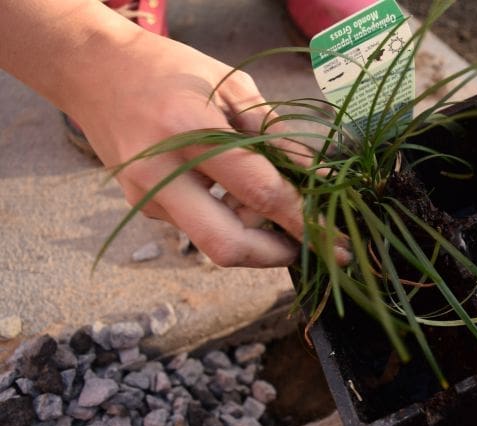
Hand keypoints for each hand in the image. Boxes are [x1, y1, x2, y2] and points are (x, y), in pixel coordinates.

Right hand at [73, 32, 315, 267]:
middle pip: (228, 246)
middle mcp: (162, 174)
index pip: (260, 193)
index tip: (336, 240)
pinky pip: (198, 228)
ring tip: (274, 206)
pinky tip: (237, 195)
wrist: (93, 71)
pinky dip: (230, 221)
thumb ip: (275, 134)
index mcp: (190, 132)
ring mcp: (147, 197)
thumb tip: (318, 177)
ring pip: (214, 243)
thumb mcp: (232, 85)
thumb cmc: (170, 69)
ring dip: (256, 236)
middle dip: (278, 255)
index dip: (304, 221)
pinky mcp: (143, 208)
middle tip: (311, 246)